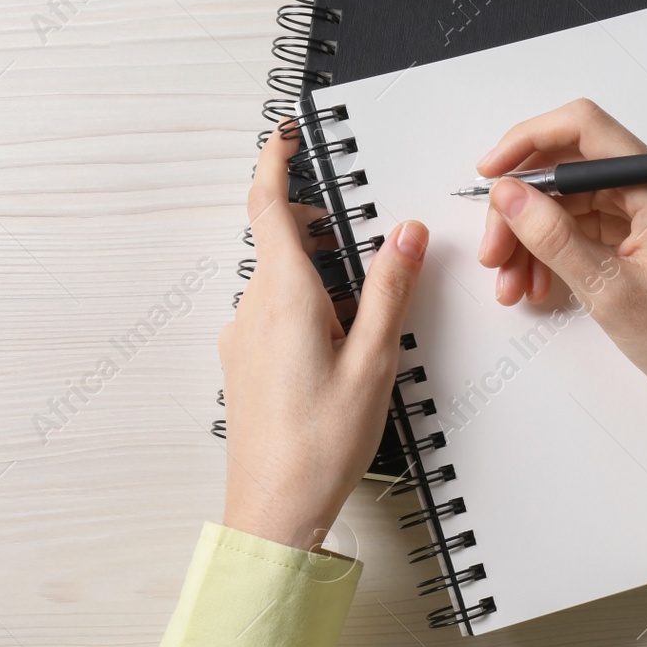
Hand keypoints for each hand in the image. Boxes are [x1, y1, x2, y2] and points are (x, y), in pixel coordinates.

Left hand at [219, 127, 427, 549]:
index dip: (275, 161)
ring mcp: (242, 338)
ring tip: (366, 320)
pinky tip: (342, 352)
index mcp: (283, 296)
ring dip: (321, 278)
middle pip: (281, 242)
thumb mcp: (373, 361)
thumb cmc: (319, 446)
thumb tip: (404, 235)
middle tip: (368, 245)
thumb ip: (390, 290)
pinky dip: (308, 310)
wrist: (273, 511)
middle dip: (321, 230)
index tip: (286, 135)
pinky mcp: (243, 364)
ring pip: (282, 282)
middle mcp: (252, 309)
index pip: (268, 205)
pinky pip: (275, 315)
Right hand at [477, 99, 646, 431]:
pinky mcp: (642, 235)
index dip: (527, 142)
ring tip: (512, 282)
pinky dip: (556, 251)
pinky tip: (537, 284)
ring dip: (533, 237)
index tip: (490, 173)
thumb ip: (555, 237)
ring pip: (571, 201)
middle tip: (495, 250)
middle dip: (522, 206)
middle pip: (568, 169)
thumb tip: (510, 196)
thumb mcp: (610, 291)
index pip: (582, 129)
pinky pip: (586, 227)